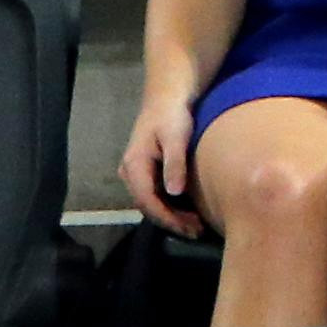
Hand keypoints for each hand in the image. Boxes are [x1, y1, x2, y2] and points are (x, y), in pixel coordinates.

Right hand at [119, 95, 202, 237]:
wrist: (169, 96)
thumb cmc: (174, 114)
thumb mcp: (176, 137)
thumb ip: (175, 163)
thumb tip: (174, 193)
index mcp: (134, 165)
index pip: (147, 201)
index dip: (167, 218)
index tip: (188, 228)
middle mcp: (130, 172)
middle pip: (148, 205)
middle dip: (171, 220)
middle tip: (196, 231)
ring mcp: (136, 171)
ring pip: (151, 201)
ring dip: (171, 215)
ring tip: (194, 225)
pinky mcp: (146, 170)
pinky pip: (155, 193)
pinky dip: (170, 204)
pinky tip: (187, 209)